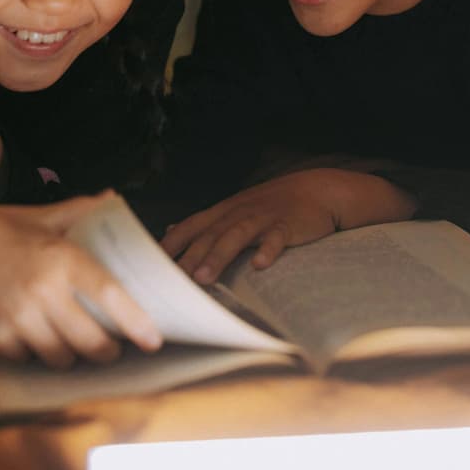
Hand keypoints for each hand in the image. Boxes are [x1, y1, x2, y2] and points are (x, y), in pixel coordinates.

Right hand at [0, 193, 162, 367]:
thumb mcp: (40, 216)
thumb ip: (79, 211)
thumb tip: (112, 198)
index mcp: (61, 257)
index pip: (110, 296)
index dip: (136, 322)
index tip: (153, 338)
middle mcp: (43, 290)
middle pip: (92, 341)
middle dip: (107, 350)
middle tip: (112, 347)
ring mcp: (19, 317)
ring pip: (62, 357)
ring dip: (72, 355)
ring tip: (74, 342)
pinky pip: (30, 359)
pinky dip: (36, 354)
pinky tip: (36, 336)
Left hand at [160, 169, 416, 283]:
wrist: (317, 189)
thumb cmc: (273, 204)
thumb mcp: (236, 209)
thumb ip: (206, 222)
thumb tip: (171, 230)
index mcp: (225, 211)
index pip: (191, 225)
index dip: (172, 243)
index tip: (151, 263)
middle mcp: (240, 212)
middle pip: (210, 234)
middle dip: (189, 256)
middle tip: (171, 280)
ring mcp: (264, 217)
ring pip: (237, 236)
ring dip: (219, 256)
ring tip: (204, 278)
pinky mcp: (288, 225)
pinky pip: (277, 238)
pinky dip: (269, 250)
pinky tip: (261, 266)